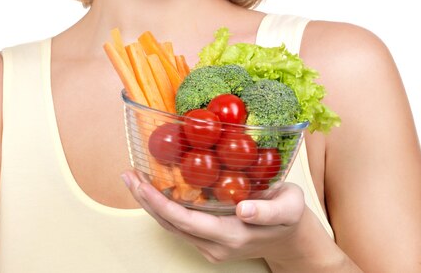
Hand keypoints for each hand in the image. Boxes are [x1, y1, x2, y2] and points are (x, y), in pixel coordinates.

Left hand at [122, 170, 305, 263]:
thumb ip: (268, 209)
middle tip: (128, 175)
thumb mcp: (289, 207)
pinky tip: (155, 187)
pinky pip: (180, 224)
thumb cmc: (291, 217)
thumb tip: (243, 208)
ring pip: (172, 226)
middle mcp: (215, 245)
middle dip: (146, 200)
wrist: (293, 240)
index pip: (185, 220)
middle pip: (171, 224)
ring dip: (150, 203)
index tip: (142, 184)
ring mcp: (210, 246)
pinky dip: (163, 206)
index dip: (160, 203)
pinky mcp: (208, 240)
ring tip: (133, 179)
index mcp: (231, 235)